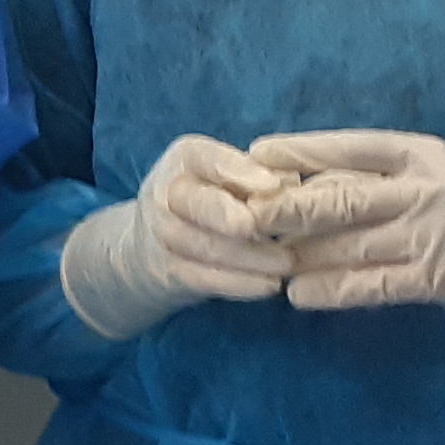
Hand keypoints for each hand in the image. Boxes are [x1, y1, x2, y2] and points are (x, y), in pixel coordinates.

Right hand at [57, 135, 296, 341]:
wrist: (153, 246)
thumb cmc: (210, 200)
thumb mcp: (226, 178)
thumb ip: (256, 176)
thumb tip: (291, 182)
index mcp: (186, 159)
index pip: (209, 158)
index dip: (240, 172)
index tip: (274, 185)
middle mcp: (167, 193)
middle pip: (197, 203)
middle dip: (230, 215)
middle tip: (267, 227)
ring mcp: (162, 235)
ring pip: (204, 245)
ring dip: (248, 256)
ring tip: (286, 262)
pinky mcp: (168, 273)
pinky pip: (203, 279)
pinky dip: (238, 284)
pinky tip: (268, 285)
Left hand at [243, 129, 444, 313]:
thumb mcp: (433, 173)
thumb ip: (379, 177)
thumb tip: (303, 182)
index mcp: (419, 153)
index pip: (348, 147)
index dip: (300, 150)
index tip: (255, 153)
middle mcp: (424, 188)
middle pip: (340, 196)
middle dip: (285, 207)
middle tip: (242, 215)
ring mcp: (431, 233)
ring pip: (348, 243)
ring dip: (299, 254)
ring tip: (260, 261)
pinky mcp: (436, 277)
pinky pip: (369, 284)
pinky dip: (330, 290)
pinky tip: (298, 295)